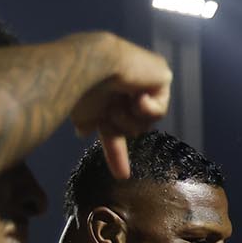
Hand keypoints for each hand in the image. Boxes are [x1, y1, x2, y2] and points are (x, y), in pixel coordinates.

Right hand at [69, 34, 172, 179]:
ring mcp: (145, 80)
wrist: (91, 65)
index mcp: (108, 97)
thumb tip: (83, 132)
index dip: (117, 154)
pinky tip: (135, 96)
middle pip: (134, 129)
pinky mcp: (161, 75)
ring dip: (129, 118)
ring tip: (118, 101)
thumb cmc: (80, 87)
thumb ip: (87, 124)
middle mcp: (126, 88)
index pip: (116, 130)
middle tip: (109, 111)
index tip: (122, 176)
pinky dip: (146, 108)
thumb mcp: (81, 115)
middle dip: (121, 127)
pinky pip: (159, 110)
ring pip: (146, 122)